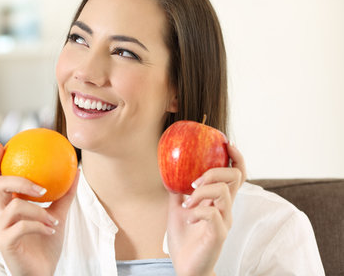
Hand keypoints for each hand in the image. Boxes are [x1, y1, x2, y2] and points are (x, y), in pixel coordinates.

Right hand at [0, 144, 79, 275]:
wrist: (42, 272)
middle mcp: (0, 214)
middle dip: (19, 179)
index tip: (2, 146)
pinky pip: (21, 225)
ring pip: (15, 205)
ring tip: (54, 220)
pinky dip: (39, 225)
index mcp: (8, 205)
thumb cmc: (47, 244)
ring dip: (39, 211)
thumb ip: (64, 195)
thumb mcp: (58, 215)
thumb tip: (76, 171)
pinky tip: (51, 230)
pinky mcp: (3, 242)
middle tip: (41, 186)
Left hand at [166, 142, 246, 275]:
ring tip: (188, 202)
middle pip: (235, 177)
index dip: (236, 157)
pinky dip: (198, 211)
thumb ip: (177, 190)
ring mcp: (224, 221)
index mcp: (219, 201)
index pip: (236, 174)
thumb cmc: (184, 239)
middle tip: (195, 182)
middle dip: (214, 171)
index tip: (225, 143)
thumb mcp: (176, 208)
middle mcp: (226, 209)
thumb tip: (168, 170)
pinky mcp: (219, 235)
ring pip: (223, 192)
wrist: (185, 266)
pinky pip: (213, 214)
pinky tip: (189, 217)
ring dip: (201, 192)